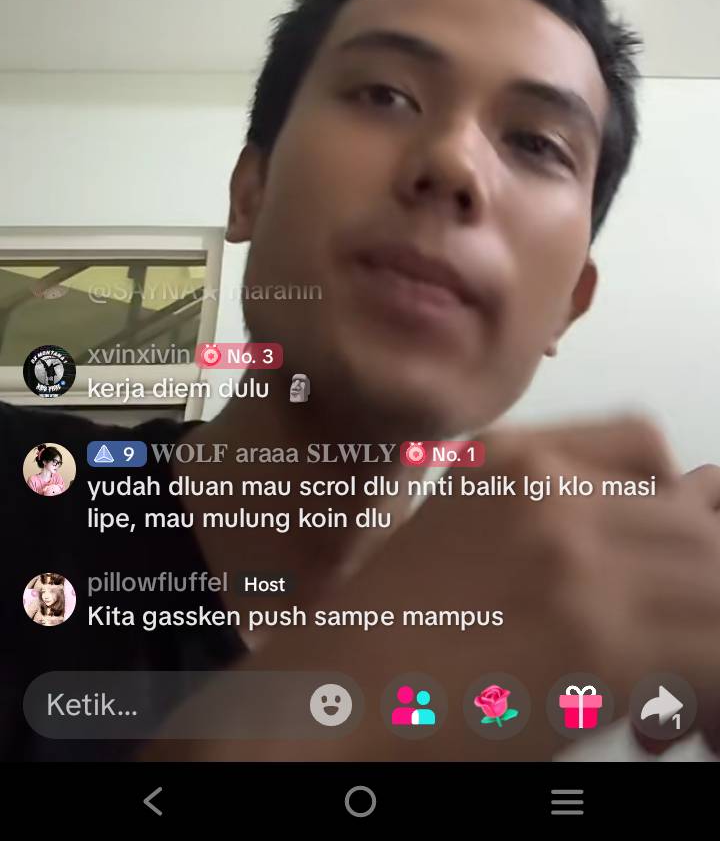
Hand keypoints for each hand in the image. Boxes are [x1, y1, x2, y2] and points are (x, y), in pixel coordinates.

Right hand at [145, 416, 719, 761]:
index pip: (647, 444)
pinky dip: (714, 687)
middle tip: (696, 645)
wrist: (320, 700)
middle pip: (692, 517)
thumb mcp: (453, 536)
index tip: (681, 556)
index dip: (679, 502)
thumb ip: (540, 522)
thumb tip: (635, 537)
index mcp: (515, 462)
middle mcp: (552, 495)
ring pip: (713, 578)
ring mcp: (577, 560)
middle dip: (708, 582)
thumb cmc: (377, 636)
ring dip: (714, 635)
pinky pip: (710, 648)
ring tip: (700, 696)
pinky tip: (685, 721)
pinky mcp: (595, 640)